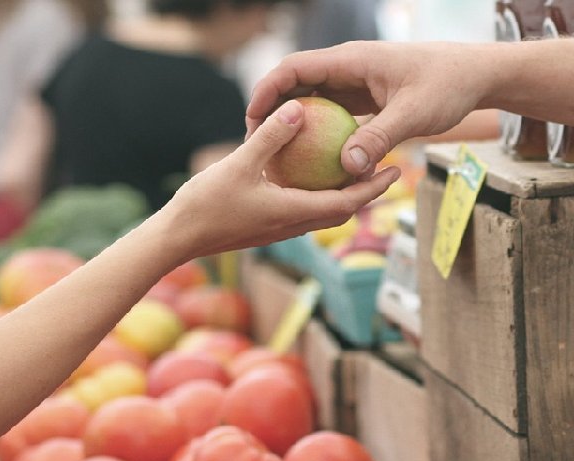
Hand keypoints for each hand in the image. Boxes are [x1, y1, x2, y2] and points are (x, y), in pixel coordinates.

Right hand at [166, 99, 400, 260]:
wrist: (177, 238)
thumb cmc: (206, 204)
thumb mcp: (239, 164)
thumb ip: (270, 137)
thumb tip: (299, 108)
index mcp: (294, 212)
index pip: (348, 203)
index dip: (374, 187)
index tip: (396, 170)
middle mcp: (293, 225)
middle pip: (342, 210)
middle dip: (367, 191)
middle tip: (386, 168)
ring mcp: (280, 229)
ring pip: (323, 212)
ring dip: (343, 195)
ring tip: (354, 169)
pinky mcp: (267, 227)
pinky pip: (303, 209)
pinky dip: (317, 195)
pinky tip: (309, 174)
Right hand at [246, 41, 492, 176]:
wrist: (474, 75)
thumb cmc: (447, 86)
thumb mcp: (414, 114)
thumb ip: (379, 138)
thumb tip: (346, 168)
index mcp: (352, 60)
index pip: (295, 68)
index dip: (267, 90)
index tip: (252, 119)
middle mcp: (348, 68)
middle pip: (297, 84)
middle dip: (273, 111)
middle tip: (255, 144)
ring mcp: (356, 83)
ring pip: (314, 101)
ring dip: (295, 125)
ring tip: (277, 156)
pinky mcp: (366, 99)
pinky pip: (334, 115)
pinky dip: (320, 135)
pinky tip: (314, 163)